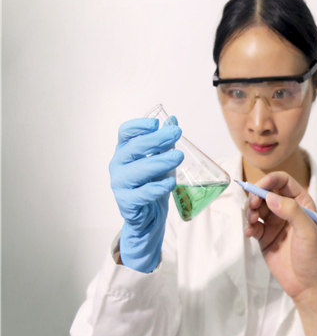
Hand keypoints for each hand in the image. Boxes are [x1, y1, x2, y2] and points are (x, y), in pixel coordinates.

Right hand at [109, 117, 182, 272]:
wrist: (149, 215)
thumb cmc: (152, 182)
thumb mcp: (161, 159)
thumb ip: (165, 142)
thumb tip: (174, 120)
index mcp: (125, 150)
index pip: (125, 133)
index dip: (138, 126)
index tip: (155, 123)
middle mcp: (118, 165)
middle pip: (133, 148)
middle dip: (156, 140)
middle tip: (176, 133)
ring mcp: (120, 184)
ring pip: (138, 171)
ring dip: (159, 162)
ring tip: (178, 156)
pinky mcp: (126, 202)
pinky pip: (141, 194)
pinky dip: (157, 188)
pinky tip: (170, 182)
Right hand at [245, 172, 316, 335]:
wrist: (305, 285)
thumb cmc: (312, 257)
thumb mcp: (307, 231)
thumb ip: (291, 211)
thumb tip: (271, 196)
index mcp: (302, 203)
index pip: (283, 181)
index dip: (270, 180)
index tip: (258, 187)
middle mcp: (287, 209)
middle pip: (266, 192)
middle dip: (256, 196)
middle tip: (252, 206)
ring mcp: (275, 222)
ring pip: (257, 206)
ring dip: (250, 210)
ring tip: (251, 221)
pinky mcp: (265, 235)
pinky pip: (252, 223)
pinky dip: (248, 225)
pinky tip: (249, 232)